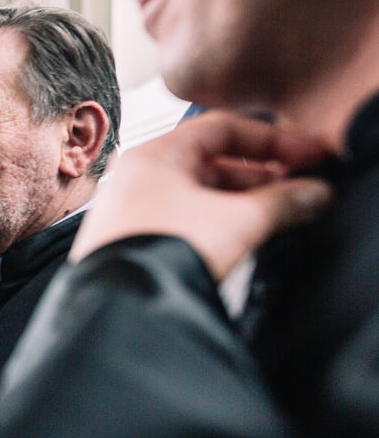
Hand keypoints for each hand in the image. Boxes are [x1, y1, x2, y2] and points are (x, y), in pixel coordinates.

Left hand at [71, 113, 333, 279]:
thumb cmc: (159, 256)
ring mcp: (130, 209)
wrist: (125, 309)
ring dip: (242, 199)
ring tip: (278, 213)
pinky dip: (217, 220)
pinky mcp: (132, 241)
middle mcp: (136, 177)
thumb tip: (312, 195)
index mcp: (153, 156)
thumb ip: (283, 202)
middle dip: (260, 173)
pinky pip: (184, 217)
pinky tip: (242, 235)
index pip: (222, 128)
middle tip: (298, 186)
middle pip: (211, 160)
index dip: (273, 139)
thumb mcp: (237, 222)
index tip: (306, 154)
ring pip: (198, 192)